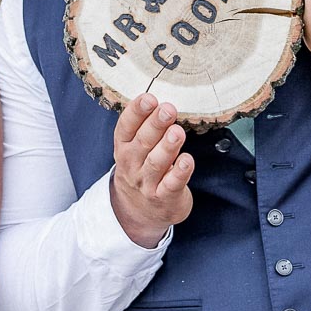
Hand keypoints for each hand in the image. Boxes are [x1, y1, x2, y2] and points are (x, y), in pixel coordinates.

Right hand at [110, 94, 193, 247]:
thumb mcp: (135, 148)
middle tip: (168, 109)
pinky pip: (172, 184)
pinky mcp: (164, 197)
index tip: (149, 98)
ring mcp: (147, 182)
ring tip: (177, 132)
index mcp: (123, 147)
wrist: (138, 212)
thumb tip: (162, 102)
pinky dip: (179, 172)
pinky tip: (187, 160)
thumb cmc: (141, 169)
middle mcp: (132, 164)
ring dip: (167, 146)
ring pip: (156, 163)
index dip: (136, 112)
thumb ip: (145, 127)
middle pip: (142, 142)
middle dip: (155, 125)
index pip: (126, 127)